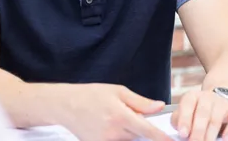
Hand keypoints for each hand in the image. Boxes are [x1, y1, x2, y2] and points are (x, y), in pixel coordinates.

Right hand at [53, 83, 169, 140]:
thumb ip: (140, 102)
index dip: (161, 137)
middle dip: (141, 128)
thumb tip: (160, 107)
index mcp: (120, 116)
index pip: (147, 130)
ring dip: (129, 132)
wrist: (66, 105)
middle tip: (127, 114)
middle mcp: (113, 132)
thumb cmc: (92, 94)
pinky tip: (108, 125)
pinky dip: (119, 136)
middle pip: (139, 136)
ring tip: (114, 118)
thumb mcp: (117, 91)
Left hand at [170, 90, 227, 140]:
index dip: (185, 120)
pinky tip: (225, 139)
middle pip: (202, 113)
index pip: (187, 105)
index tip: (183, 134)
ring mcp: (222, 103)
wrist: (220, 100)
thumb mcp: (185, 112)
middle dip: (198, 131)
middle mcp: (207, 97)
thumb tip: (181, 133)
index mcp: (192, 96)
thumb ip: (179, 121)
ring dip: (211, 134)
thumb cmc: (197, 111)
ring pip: (216, 119)